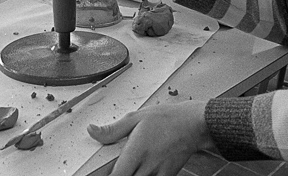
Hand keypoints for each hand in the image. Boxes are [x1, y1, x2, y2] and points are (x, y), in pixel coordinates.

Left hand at [87, 100, 214, 175]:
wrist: (194, 124)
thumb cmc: (167, 118)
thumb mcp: (137, 118)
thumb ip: (113, 130)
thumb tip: (92, 132)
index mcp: (137, 151)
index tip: (102, 173)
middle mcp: (147, 165)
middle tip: (119, 168)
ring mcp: (158, 173)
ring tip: (133, 167)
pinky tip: (143, 170)